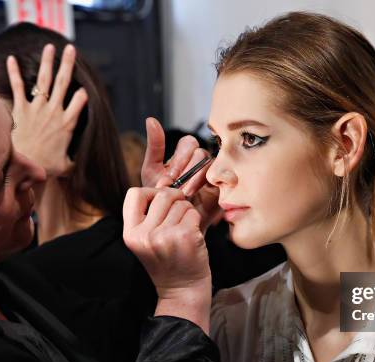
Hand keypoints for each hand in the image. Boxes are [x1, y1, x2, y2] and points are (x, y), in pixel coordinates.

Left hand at [7, 44, 87, 176]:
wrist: (25, 166)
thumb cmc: (47, 167)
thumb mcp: (68, 166)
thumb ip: (74, 161)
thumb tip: (80, 165)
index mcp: (68, 124)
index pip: (81, 100)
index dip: (84, 93)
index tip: (85, 89)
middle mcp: (54, 112)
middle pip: (63, 83)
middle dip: (68, 64)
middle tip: (71, 49)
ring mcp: (37, 109)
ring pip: (44, 80)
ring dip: (47, 62)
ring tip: (50, 47)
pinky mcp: (21, 110)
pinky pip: (18, 88)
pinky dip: (14, 73)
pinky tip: (11, 59)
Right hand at [122, 187, 211, 331]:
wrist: (183, 290)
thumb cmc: (168, 262)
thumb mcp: (147, 241)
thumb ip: (148, 216)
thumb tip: (165, 185)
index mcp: (131, 234)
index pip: (134, 194)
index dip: (150, 193)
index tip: (160, 203)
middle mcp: (145, 234)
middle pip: (162, 195)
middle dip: (174, 200)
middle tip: (178, 216)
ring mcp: (165, 235)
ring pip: (180, 203)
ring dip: (187, 212)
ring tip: (184, 230)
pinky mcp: (185, 236)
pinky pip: (193, 212)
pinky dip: (196, 220)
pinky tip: (193, 236)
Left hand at [141, 117, 222, 231]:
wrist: (169, 227)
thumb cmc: (159, 201)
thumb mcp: (151, 173)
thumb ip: (155, 147)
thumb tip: (151, 120)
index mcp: (184, 157)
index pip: (189, 143)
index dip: (179, 157)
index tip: (168, 176)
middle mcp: (199, 164)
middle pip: (200, 153)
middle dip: (186, 170)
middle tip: (176, 187)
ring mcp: (212, 177)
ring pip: (211, 166)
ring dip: (196, 180)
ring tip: (185, 195)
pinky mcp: (221, 190)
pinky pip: (223, 181)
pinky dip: (210, 187)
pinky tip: (198, 199)